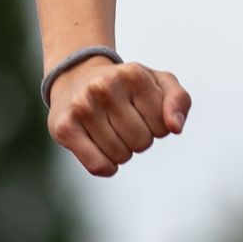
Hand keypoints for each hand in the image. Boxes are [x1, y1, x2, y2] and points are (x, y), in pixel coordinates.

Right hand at [45, 56, 190, 177]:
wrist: (77, 76)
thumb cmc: (128, 85)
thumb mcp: (160, 82)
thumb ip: (179, 100)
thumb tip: (175, 127)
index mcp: (133, 74)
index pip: (164, 127)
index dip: (159, 127)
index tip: (145, 113)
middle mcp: (104, 88)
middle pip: (142, 143)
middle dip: (141, 139)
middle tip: (127, 123)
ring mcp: (81, 107)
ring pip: (120, 156)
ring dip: (122, 151)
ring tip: (112, 130)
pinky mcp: (63, 128)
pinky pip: (97, 166)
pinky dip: (106, 167)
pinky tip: (103, 152)